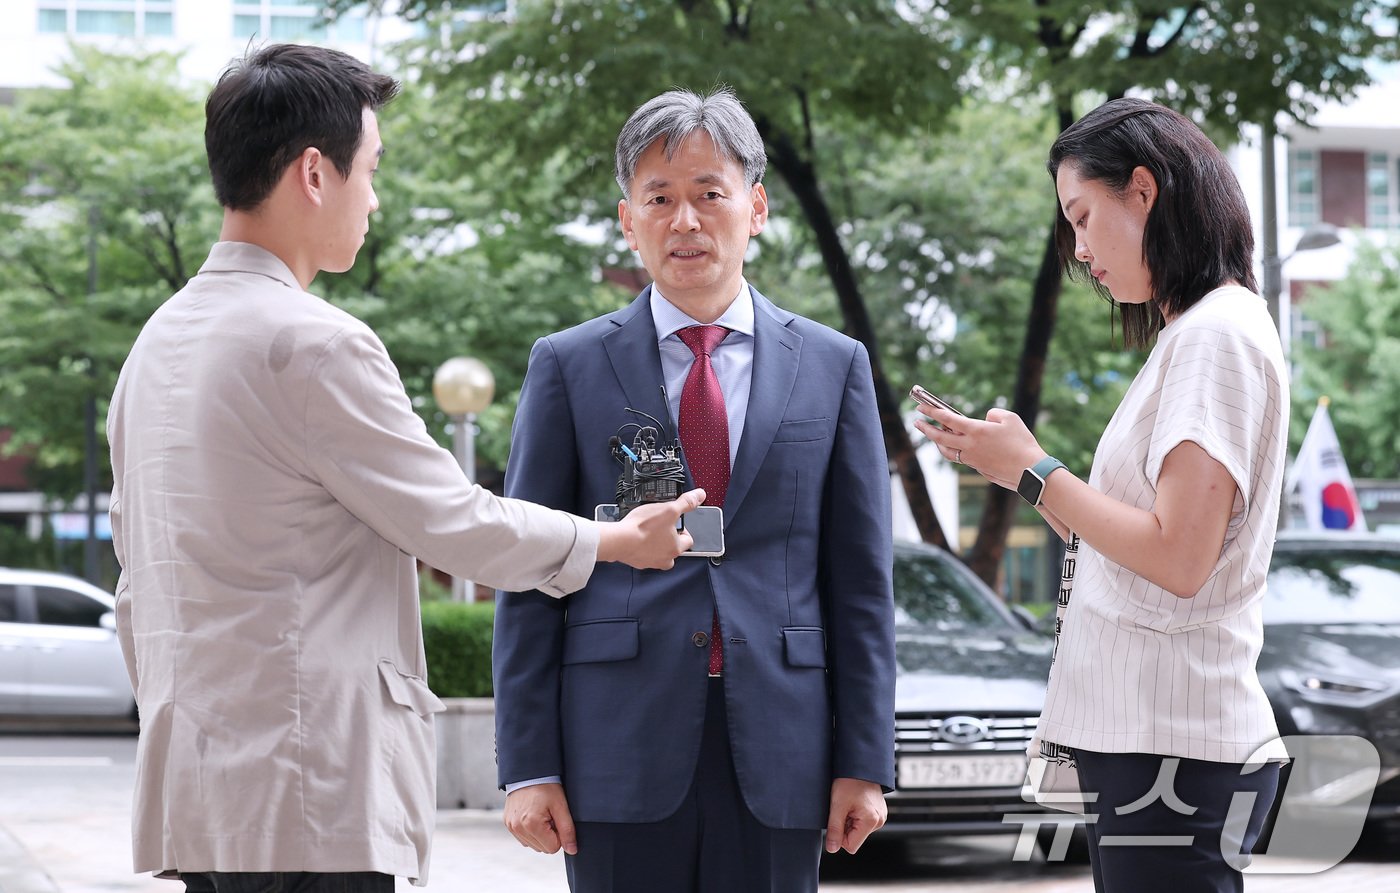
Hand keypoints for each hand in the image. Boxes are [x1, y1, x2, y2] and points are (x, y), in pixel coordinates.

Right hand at [504, 783, 576, 854]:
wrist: (528, 772)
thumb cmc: (546, 786)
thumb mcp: (561, 806)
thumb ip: (567, 830)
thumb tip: (572, 850)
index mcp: (532, 824)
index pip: (553, 848)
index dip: (559, 835)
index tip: (557, 819)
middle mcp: (518, 828)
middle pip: (543, 849)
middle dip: (550, 835)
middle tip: (550, 815)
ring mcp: (511, 826)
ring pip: (533, 845)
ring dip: (540, 834)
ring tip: (542, 814)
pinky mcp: (508, 824)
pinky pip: (524, 839)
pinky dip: (531, 831)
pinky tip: (533, 816)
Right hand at [595, 488, 704, 568]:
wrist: (619, 540)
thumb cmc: (643, 528)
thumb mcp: (669, 509)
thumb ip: (686, 503)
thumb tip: (700, 496)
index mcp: (676, 548)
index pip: (688, 540)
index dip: (682, 528)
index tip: (675, 521)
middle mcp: (665, 559)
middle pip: (673, 547)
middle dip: (668, 536)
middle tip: (660, 525)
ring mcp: (650, 562)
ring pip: (658, 551)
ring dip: (655, 542)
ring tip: (647, 529)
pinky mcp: (637, 561)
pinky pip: (643, 553)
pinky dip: (641, 545)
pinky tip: (636, 535)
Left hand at [825, 777, 886, 854]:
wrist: (860, 764)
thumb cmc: (849, 781)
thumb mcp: (837, 805)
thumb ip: (834, 829)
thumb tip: (832, 849)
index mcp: (871, 821)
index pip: (850, 846)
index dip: (839, 835)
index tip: (837, 818)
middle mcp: (879, 821)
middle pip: (854, 838)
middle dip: (845, 826)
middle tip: (843, 808)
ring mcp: (880, 816)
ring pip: (858, 830)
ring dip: (849, 820)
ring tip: (849, 804)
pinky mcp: (878, 811)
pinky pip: (862, 822)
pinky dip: (855, 815)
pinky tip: (854, 802)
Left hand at [913, 405, 1043, 489]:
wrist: (1030, 471)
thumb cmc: (1023, 442)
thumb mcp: (1010, 419)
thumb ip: (994, 414)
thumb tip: (985, 419)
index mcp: (975, 430)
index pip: (947, 419)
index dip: (932, 411)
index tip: (920, 407)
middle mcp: (969, 445)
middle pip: (940, 436)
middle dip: (926, 428)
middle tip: (916, 422)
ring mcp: (971, 459)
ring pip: (946, 450)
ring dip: (937, 442)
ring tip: (932, 435)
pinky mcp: (978, 468)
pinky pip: (959, 458)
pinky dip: (952, 450)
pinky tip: (954, 446)